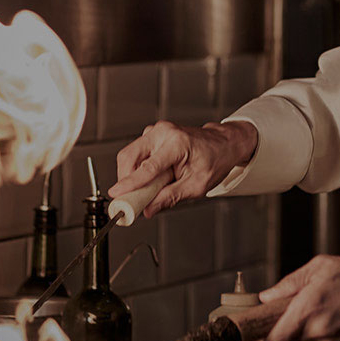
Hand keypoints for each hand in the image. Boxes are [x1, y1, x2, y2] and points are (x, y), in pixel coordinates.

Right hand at [108, 120, 257, 216]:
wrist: (223, 144)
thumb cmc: (215, 160)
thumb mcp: (197, 185)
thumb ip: (171, 197)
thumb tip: (149, 209)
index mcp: (177, 143)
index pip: (148, 167)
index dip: (130, 183)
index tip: (117, 194)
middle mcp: (163, 132)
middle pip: (129, 156)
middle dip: (125, 180)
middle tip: (130, 199)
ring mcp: (156, 132)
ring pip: (130, 155)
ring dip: (132, 175)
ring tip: (150, 188)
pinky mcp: (152, 136)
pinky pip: (136, 154)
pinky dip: (138, 169)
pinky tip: (152, 178)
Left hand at [259, 255, 339, 340]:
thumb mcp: (318, 267)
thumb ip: (288, 284)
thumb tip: (266, 297)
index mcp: (309, 307)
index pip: (275, 339)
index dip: (268, 333)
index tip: (267, 325)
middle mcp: (320, 330)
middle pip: (289, 339)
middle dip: (289, 325)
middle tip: (300, 307)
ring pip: (307, 340)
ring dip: (310, 327)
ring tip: (327, 306)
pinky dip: (325, 332)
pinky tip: (338, 315)